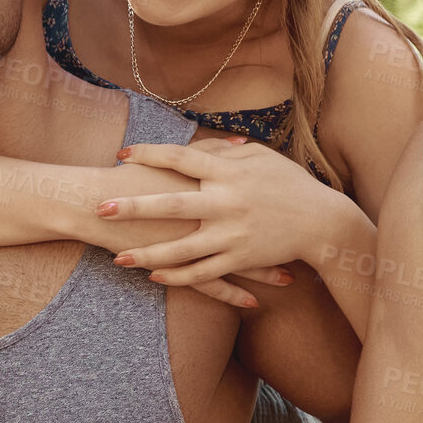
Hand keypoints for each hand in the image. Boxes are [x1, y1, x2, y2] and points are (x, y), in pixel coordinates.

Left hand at [101, 137, 353, 287]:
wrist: (322, 221)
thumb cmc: (289, 184)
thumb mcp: (260, 158)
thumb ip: (224, 152)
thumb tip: (193, 145)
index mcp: (229, 172)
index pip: (180, 158)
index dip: (149, 155)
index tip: (123, 155)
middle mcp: (226, 202)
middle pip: (171, 204)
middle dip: (133, 207)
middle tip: (100, 209)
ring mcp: (232, 234)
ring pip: (181, 249)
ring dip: (146, 254)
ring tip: (117, 258)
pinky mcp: (240, 260)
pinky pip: (202, 272)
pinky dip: (177, 276)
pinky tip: (153, 276)